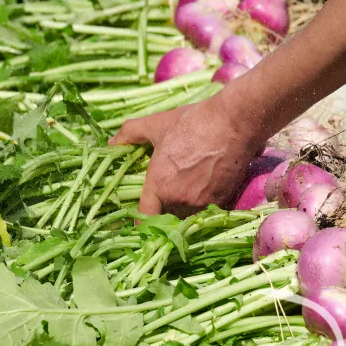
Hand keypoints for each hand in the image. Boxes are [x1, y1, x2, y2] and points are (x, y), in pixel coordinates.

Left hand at [109, 90, 265, 217]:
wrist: (234, 123)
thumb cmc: (193, 122)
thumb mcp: (157, 124)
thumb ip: (130, 133)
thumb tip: (111, 143)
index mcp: (159, 184)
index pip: (144, 217)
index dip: (140, 223)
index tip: (139, 223)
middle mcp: (179, 199)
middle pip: (166, 217)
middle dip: (164, 212)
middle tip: (165, 202)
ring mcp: (201, 203)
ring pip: (186, 216)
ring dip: (183, 210)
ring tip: (185, 194)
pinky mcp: (221, 202)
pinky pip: (205, 212)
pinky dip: (202, 206)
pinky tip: (203, 190)